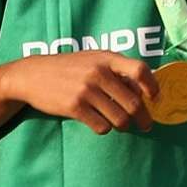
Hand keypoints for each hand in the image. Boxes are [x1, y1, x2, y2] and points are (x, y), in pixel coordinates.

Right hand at [0, 51, 157, 134]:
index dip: (152, 87)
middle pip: (134, 103)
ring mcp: (86, 90)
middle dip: (144, 119)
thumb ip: (116, 70)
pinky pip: (102, 127)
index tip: (154, 99)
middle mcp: (97, 73)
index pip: (140, 70)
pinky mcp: (75, 107)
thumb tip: (145, 92)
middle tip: (145, 125)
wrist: (31, 75)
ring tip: (120, 124)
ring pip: (120, 119)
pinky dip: (104, 128)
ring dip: (124, 126)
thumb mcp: (92, 60)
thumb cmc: (68, 68)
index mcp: (105, 58)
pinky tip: (98, 122)